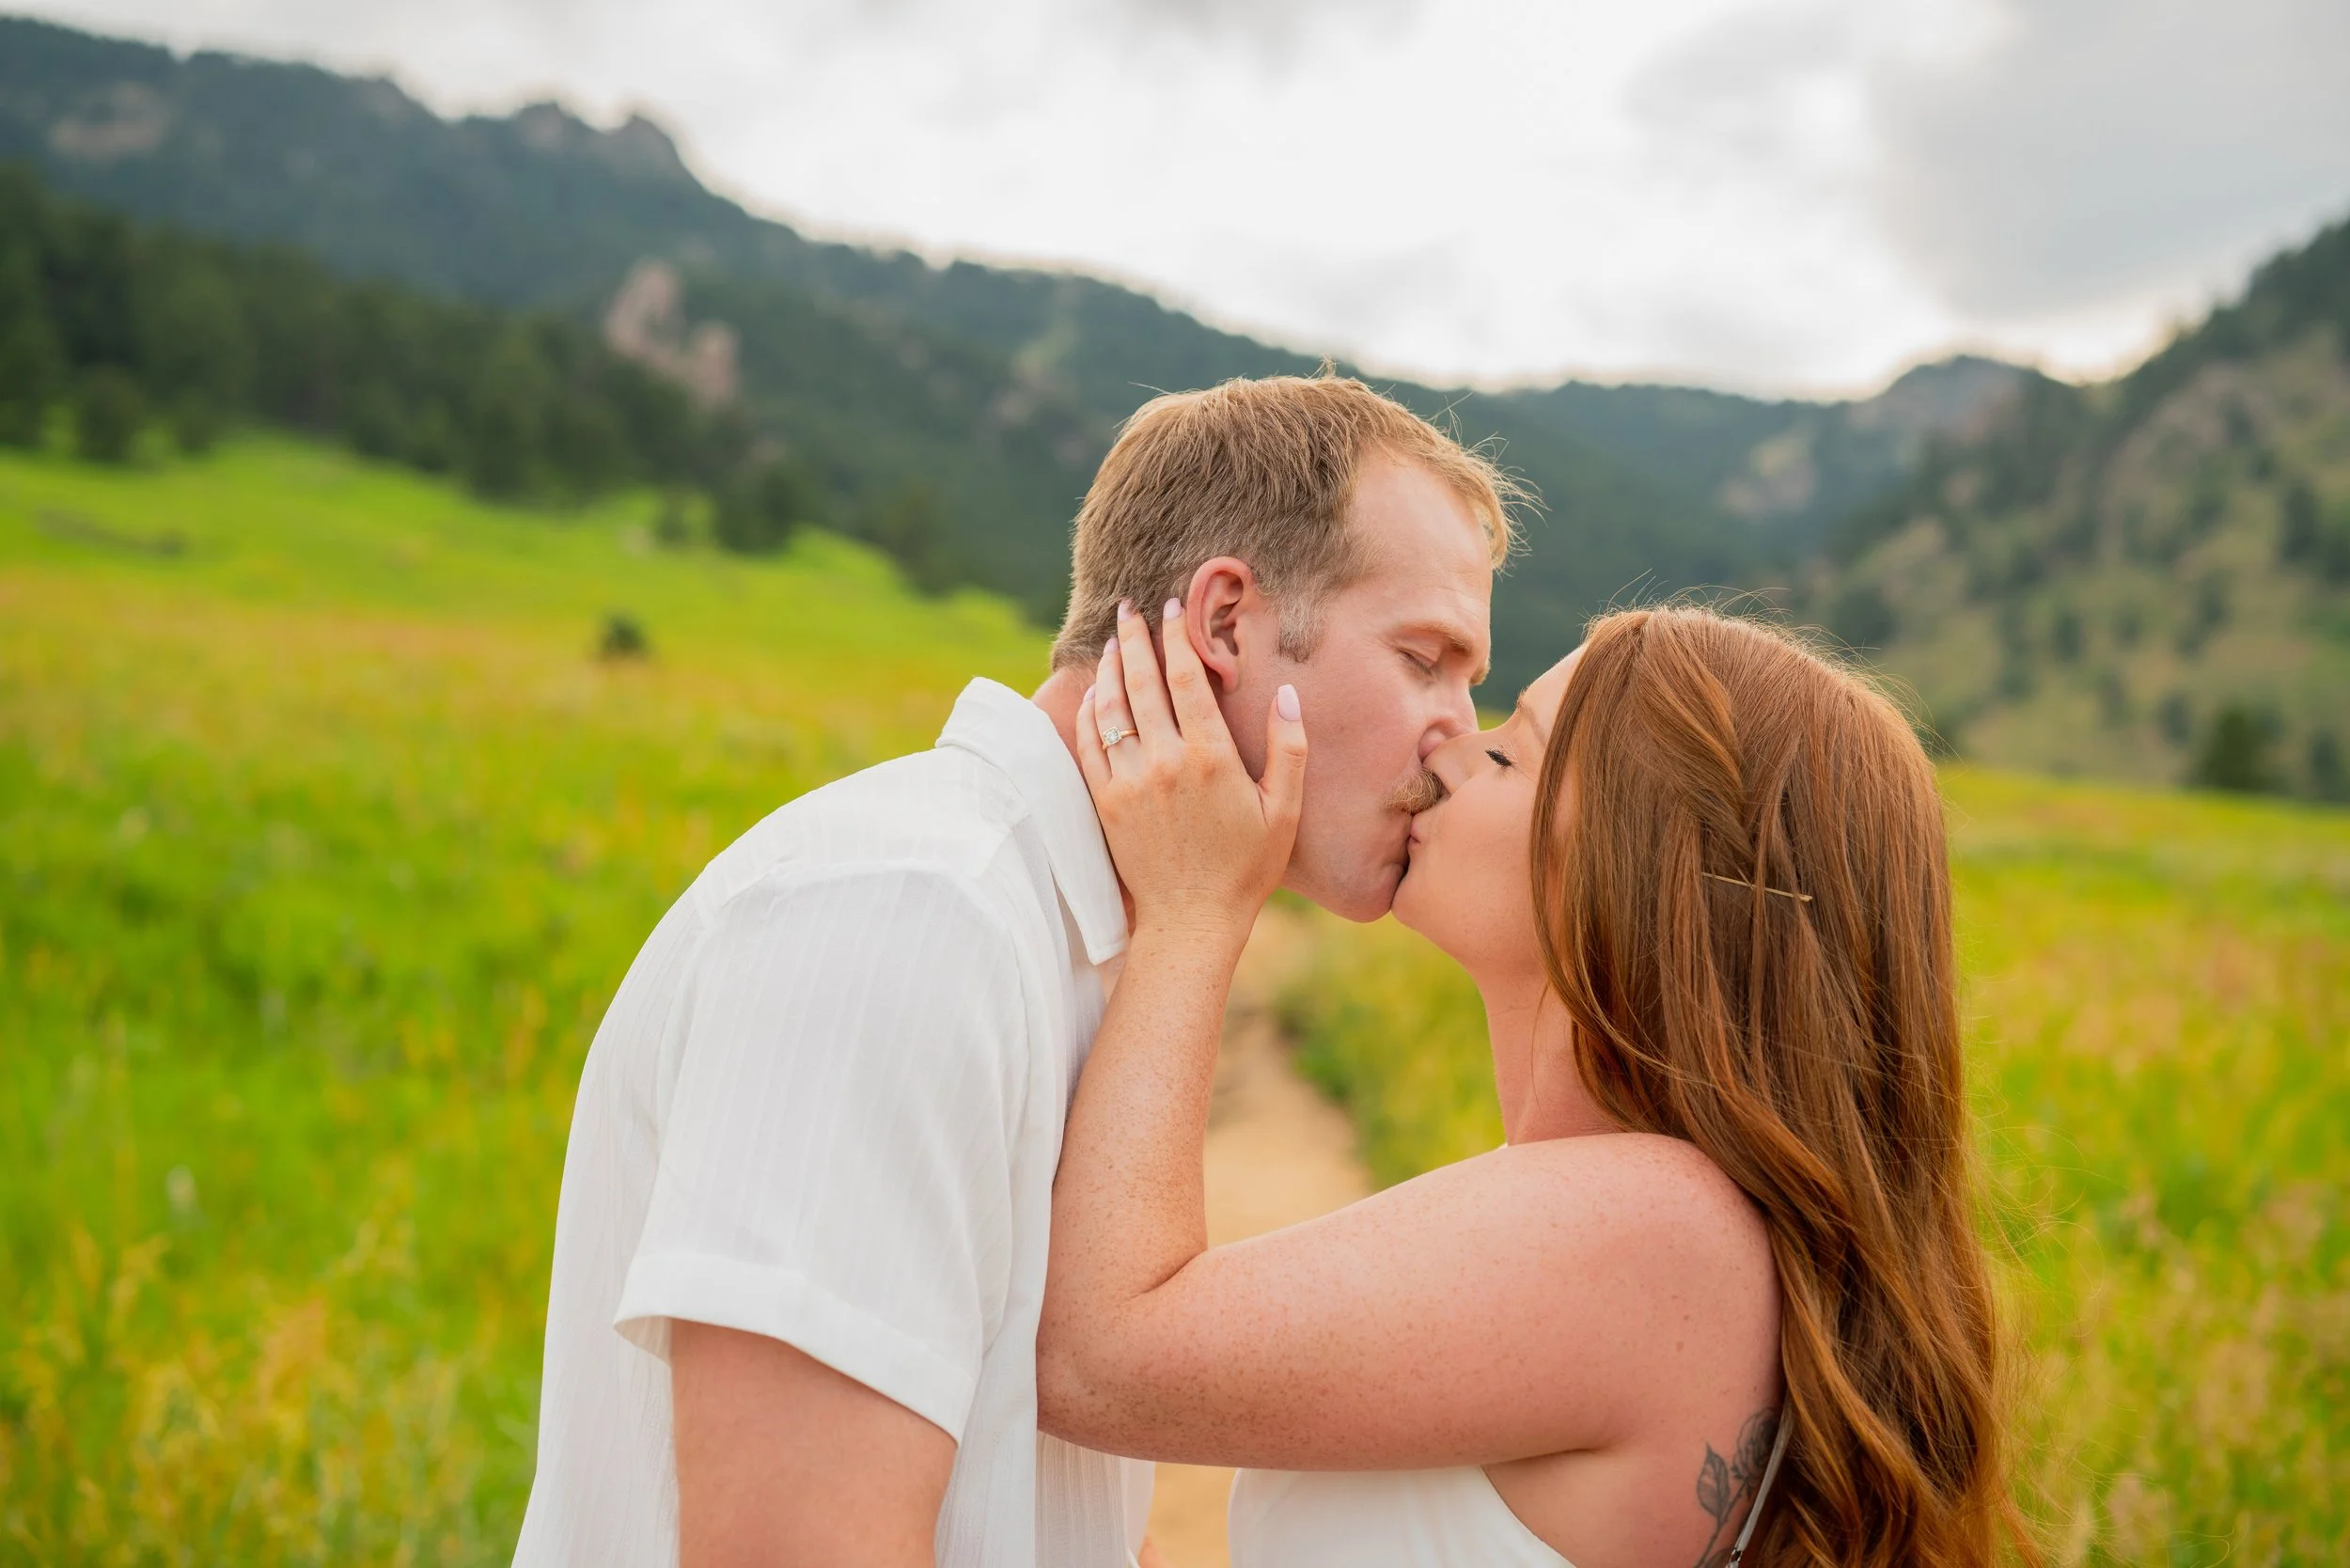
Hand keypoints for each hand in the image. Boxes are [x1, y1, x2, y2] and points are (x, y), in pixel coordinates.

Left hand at [1078, 598, 1306, 946]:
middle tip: (1129, 609)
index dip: (1177, 637)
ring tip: (1114, 642)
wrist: (1191, 921)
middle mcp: (1165, 761)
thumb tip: (1286, 694)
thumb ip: (1289, 749)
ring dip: (1111, 669)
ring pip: (1111, 708)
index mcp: (1210, 757)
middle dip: (1136, 638)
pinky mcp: (1106, 802)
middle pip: (1143, 682)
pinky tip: (1095, 693)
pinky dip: (1089, 712)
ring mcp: (1129, 781)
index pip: (1186, 678)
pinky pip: (1090, 745)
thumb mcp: (1284, 811)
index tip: (1172, 607)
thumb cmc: (1245, 869)